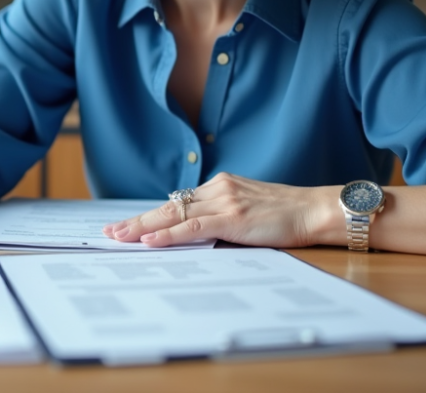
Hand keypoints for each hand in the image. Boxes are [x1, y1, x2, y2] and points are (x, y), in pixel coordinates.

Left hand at [101, 173, 338, 248]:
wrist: (315, 210)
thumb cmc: (287, 215)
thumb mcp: (249, 210)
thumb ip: (223, 216)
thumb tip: (196, 234)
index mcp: (220, 186)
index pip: (177, 202)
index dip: (150, 216)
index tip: (128, 225)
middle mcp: (217, 188)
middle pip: (167, 206)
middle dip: (136, 221)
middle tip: (110, 232)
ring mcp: (223, 201)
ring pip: (174, 214)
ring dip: (143, 228)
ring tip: (119, 237)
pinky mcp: (232, 217)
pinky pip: (192, 226)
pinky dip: (168, 234)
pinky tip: (150, 241)